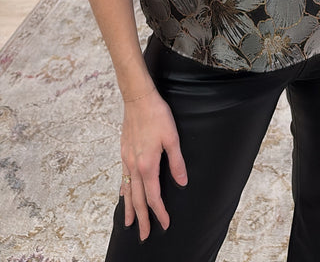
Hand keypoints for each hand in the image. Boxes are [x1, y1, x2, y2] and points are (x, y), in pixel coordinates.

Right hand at [120, 88, 187, 240]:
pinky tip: (124, 195)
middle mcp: (134, 166)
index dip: (160, 211)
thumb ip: (177, 162)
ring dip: (129, 209)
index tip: (165, 223)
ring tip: (130, 223)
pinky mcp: (124, 152)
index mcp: (147, 165)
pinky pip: (122, 178)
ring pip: (127, 190)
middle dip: (142, 218)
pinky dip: (123, 191)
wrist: (138, 98)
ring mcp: (126, 159)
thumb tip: (181, 183)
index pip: (153, 196)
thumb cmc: (157, 115)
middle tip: (144, 235)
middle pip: (137, 199)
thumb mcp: (172, 137)